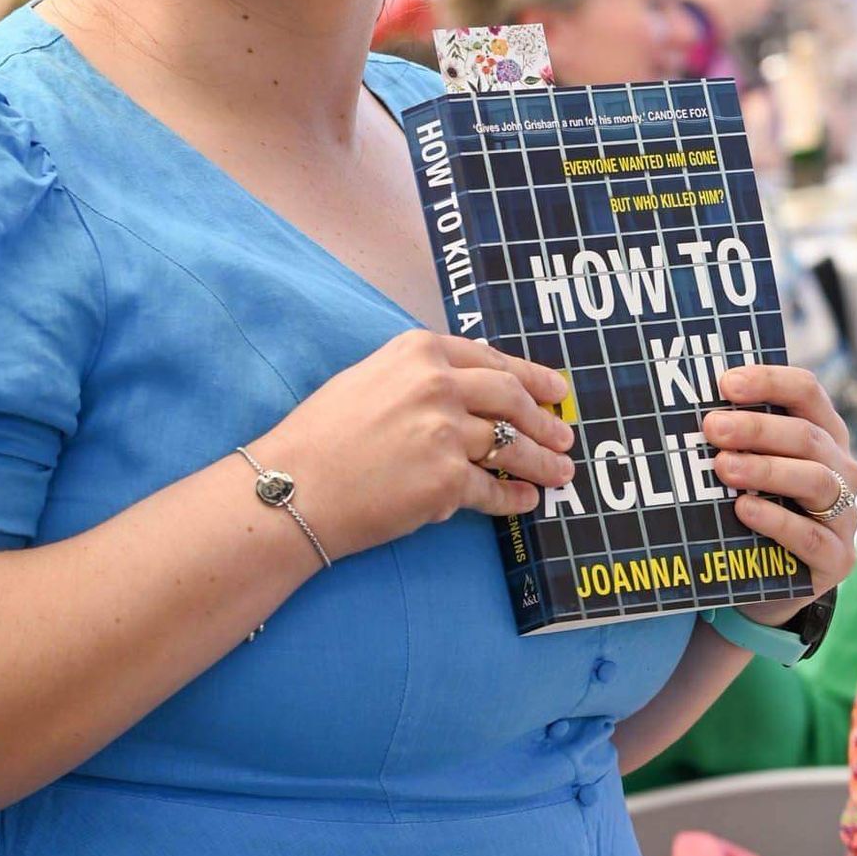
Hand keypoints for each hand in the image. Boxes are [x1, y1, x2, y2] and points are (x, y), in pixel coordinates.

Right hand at [252, 333, 575, 559]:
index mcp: (418, 352)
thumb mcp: (368, 379)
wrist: (292, 488)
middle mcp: (437, 386)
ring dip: (542, 463)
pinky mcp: (446, 482)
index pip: (491, 360)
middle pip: (512, 400)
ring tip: (560, 473)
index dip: (530, 377)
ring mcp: (445, 434)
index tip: (554, 390)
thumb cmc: (320, 437)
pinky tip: (525, 503)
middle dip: (544, 420)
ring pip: (512, 448)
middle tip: (564, 435)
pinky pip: (494, 491)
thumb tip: (468, 388)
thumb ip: (419, 376)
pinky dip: (514, 500)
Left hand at [703, 362, 856, 617]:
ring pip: (817, 482)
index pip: (807, 392)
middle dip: (757, 429)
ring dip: (767, 470)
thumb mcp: (750, 471)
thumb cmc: (753, 510)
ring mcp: (846, 516)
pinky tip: (744, 509)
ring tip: (723, 467)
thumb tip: (687, 406)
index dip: (769, 381)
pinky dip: (776, 520)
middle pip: (808, 437)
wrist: (766, 584)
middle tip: (712, 427)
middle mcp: (842, 470)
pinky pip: (811, 536)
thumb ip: (736, 439)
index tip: (725, 383)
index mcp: (824, 435)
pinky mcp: (837, 559)